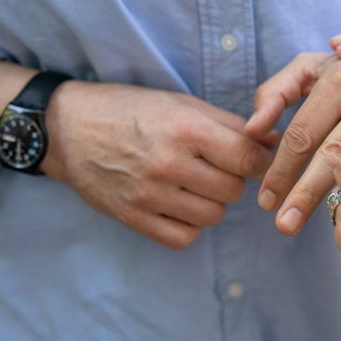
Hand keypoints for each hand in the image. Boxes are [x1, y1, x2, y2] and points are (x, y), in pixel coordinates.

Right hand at [42, 81, 276, 248]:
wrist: (67, 129)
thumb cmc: (130, 110)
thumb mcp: (181, 104)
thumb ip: (230, 124)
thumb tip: (273, 142)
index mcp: (184, 129)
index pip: (246, 158)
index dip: (260, 161)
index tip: (256, 160)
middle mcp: (168, 164)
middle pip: (233, 190)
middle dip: (233, 179)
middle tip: (216, 168)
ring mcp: (148, 195)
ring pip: (213, 216)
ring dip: (212, 202)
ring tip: (195, 184)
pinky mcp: (133, 218)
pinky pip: (184, 237)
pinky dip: (190, 225)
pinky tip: (180, 205)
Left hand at [245, 52, 340, 234]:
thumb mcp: (313, 68)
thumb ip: (275, 93)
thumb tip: (252, 130)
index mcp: (339, 77)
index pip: (301, 134)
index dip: (280, 171)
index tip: (266, 203)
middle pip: (332, 155)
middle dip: (305, 195)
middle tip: (284, 226)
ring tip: (328, 228)